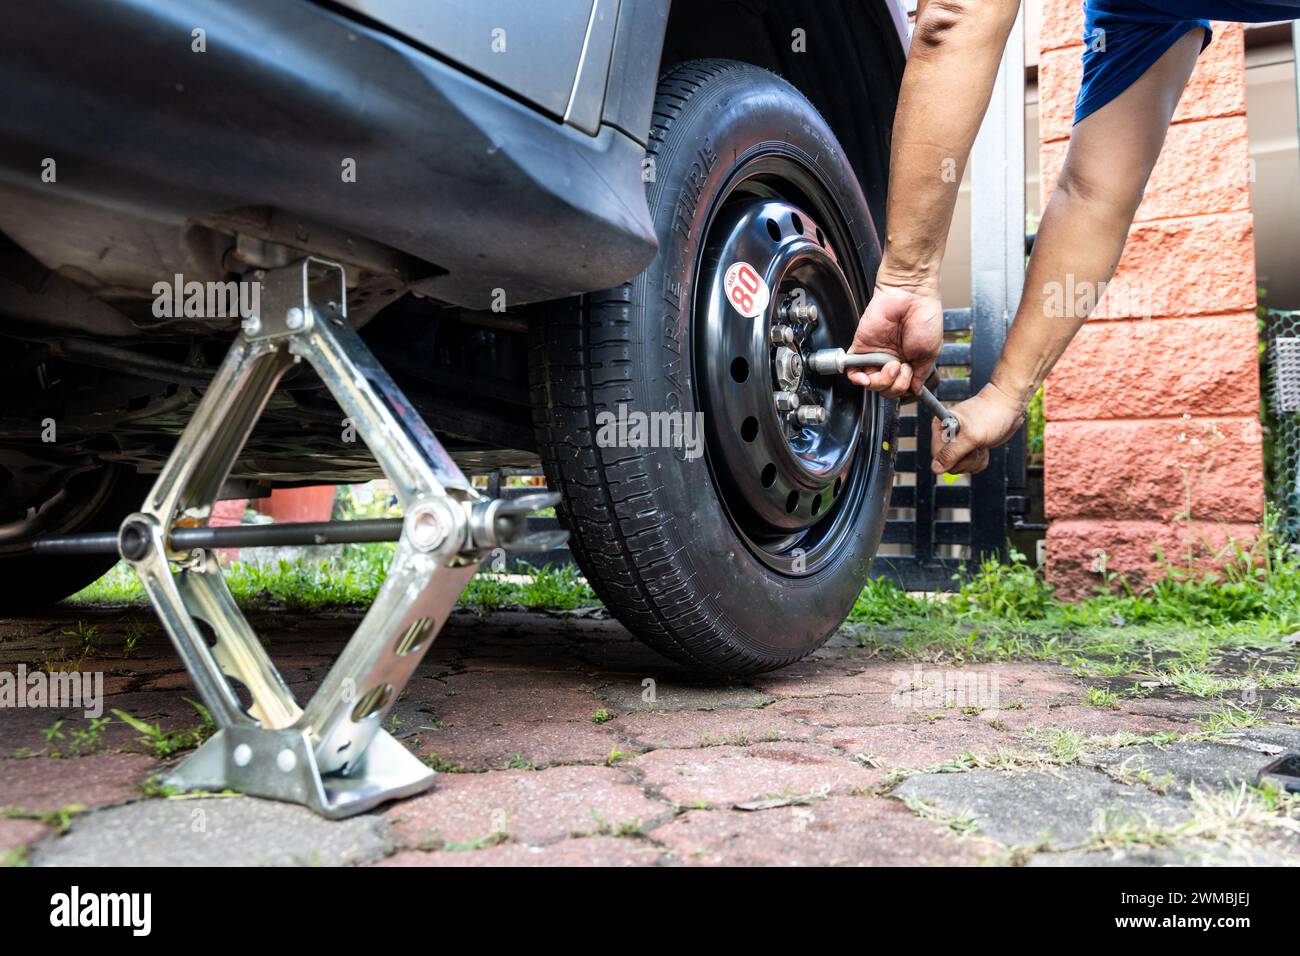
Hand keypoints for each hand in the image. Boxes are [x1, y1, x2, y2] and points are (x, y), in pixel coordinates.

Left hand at [846, 281, 943, 398]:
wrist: (911, 295)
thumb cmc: (924, 317)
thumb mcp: (930, 353)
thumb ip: (920, 374)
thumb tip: (914, 390)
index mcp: (908, 361)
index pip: (900, 387)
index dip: (904, 389)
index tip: (911, 380)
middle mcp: (890, 359)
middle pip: (885, 388)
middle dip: (896, 385)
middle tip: (904, 368)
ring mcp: (875, 354)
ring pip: (870, 383)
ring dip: (882, 381)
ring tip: (894, 365)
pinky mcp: (861, 346)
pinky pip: (853, 370)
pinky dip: (857, 379)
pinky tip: (866, 378)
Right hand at [930, 382, 1025, 474]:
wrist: (1009, 406)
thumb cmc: (991, 414)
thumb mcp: (971, 436)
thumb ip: (951, 453)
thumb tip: (935, 468)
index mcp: (940, 427)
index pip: (937, 456)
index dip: (952, 459)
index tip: (967, 448)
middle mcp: (946, 435)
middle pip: (948, 464)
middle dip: (966, 460)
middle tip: (976, 445)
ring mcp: (958, 442)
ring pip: (959, 466)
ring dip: (974, 461)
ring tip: (982, 444)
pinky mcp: (969, 448)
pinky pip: (969, 465)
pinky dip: (979, 461)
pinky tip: (984, 448)